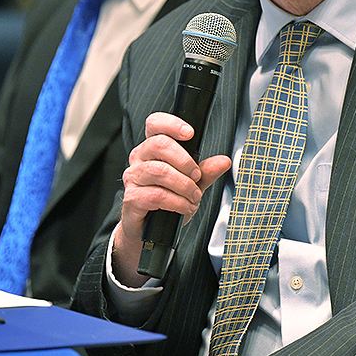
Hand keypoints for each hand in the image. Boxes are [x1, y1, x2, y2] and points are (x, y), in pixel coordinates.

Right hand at [111, 112, 230, 286]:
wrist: (149, 231)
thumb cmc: (167, 202)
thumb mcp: (192, 184)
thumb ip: (206, 172)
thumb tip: (224, 161)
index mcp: (152, 148)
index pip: (155, 124)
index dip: (171, 123)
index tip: (190, 133)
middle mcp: (139, 159)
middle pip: (159, 144)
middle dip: (185, 160)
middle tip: (197, 176)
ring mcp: (133, 178)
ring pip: (159, 171)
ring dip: (183, 185)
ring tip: (194, 196)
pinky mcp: (132, 198)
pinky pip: (156, 195)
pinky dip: (176, 202)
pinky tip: (185, 207)